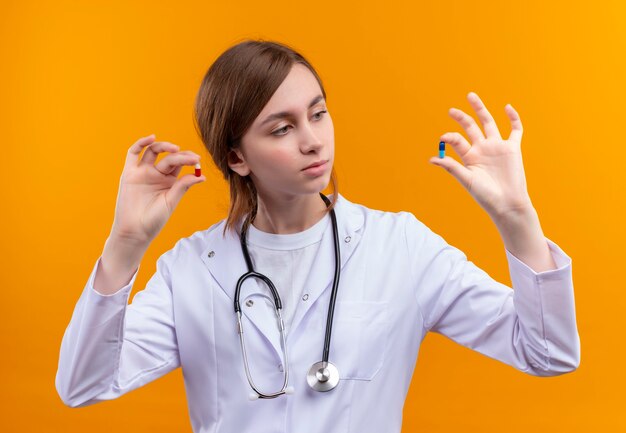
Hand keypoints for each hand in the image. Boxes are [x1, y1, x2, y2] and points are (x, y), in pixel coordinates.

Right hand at [109, 134, 204, 245]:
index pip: (180, 165)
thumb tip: (201, 176)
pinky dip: (140, 143)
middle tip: (192, 157)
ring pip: (153, 151)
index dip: (188, 161)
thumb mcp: (171, 202)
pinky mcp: (129, 173)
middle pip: (169, 158)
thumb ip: (182, 186)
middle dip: (181, 156)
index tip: (198, 161)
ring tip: (175, 149)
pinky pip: (133, 154)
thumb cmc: (154, 220)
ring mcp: (143, 172)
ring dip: (164, 146)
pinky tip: (151, 138)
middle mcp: (156, 174)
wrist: (134, 231)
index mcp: (169, 181)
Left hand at [429, 91, 532, 218]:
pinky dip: (513, 118)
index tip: (443, 137)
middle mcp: (482, 149)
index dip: (449, 137)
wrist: (507, 203)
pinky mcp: (512, 148)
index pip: (457, 140)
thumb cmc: (485, 195)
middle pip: (470, 127)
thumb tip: (432, 159)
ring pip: (488, 123)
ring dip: (480, 109)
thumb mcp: (466, 180)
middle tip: (451, 110)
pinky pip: (515, 130)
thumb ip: (452, 167)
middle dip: (461, 117)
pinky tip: (507, 107)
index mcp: (469, 157)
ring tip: (470, 96)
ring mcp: (497, 147)